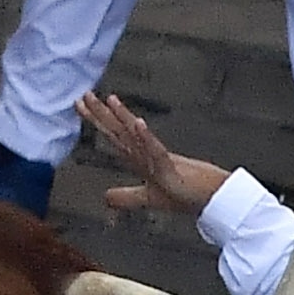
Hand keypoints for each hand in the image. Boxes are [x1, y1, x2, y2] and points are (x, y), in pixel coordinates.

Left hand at [78, 89, 233, 215]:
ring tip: (110, 99)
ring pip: (137, 136)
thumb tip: (105, 197)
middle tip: (85, 95)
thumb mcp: (150, 198)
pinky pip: (156, 150)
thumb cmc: (185, 195)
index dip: (97, 120)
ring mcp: (159, 159)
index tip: (80, 105)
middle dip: (101, 114)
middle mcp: (148, 154)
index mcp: (142, 158)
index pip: (115, 135)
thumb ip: (128, 196)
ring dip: (123, 118)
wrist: (213, 199)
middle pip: (120, 131)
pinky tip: (137, 123)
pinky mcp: (171, 168)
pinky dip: (145, 137)